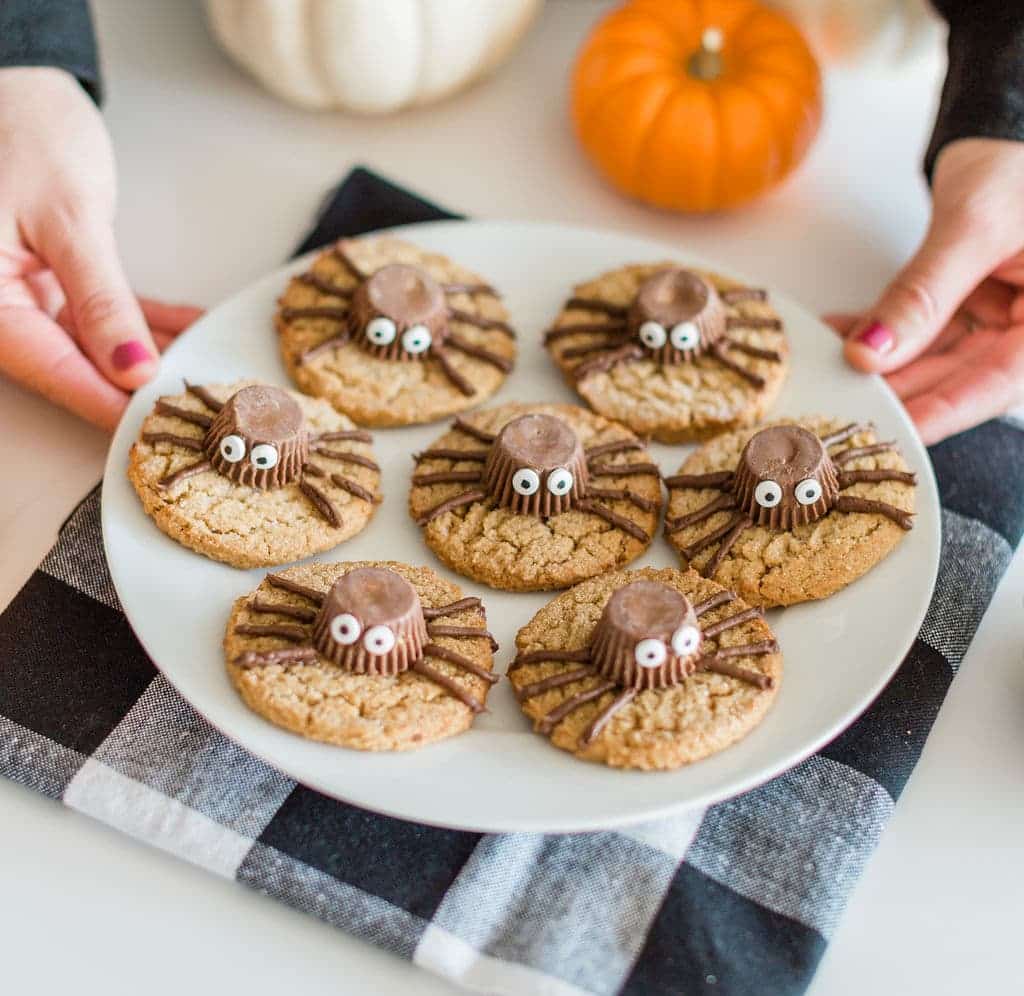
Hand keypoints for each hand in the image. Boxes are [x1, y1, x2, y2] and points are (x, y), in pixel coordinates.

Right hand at [0, 67, 201, 430]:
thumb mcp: (69, 219)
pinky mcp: (46, 284)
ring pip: (91, 346)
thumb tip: (131, 367)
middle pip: (71, 366)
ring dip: (147, 355)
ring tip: (203, 365)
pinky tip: (186, 329)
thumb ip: (101, 299)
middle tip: (194, 405)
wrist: (14, 85)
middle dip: (135, 385)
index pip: (52, 370)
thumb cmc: (23, 132)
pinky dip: (141, 324)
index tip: (156, 427)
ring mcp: (21, 298)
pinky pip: (97, 317)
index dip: (108, 404)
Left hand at [828, 138, 1023, 444]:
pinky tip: (840, 332)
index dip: (942, 414)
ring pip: (935, 359)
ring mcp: (1003, 319)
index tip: (890, 432)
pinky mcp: (973, 305)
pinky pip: (925, 330)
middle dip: (897, 389)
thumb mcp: (976, 225)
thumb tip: (871, 353)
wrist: (1019, 121)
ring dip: (881, 362)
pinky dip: (883, 330)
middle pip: (961, 378)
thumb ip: (923, 293)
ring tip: (828, 367)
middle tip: (839, 401)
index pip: (998, 385)